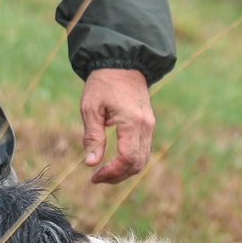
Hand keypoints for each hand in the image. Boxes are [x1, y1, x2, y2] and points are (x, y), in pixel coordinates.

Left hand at [79, 68, 154, 183]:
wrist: (123, 64)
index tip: (94, 176)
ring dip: (125, 171)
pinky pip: (143, 150)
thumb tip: (91, 163)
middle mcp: (146, 127)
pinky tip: (115, 160)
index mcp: (132, 123)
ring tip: (105, 172)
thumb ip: (92, 137)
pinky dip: (130, 161)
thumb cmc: (103, 84)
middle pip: (138, 164)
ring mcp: (150, 127)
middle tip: (97, 178)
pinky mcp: (148, 126)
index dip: (111, 172)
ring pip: (143, 160)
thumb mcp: (90, 108)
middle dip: (118, 176)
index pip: (127, 159)